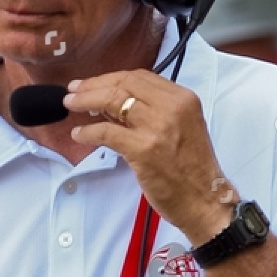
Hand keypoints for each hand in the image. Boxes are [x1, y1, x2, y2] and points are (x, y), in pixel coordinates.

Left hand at [64, 70, 236, 243]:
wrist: (205, 200)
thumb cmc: (192, 170)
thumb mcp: (181, 128)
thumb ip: (153, 112)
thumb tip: (113, 106)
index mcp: (183, 98)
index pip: (140, 77)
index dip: (111, 78)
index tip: (93, 83)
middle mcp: (172, 107)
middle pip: (124, 84)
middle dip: (94, 85)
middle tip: (74, 91)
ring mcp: (157, 127)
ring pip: (112, 101)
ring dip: (86, 101)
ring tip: (71, 105)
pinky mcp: (143, 149)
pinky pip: (106, 132)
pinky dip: (88, 132)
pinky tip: (79, 134)